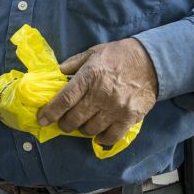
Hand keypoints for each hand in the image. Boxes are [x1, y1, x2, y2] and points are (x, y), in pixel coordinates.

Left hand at [38, 37, 159, 147]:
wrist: (151, 61)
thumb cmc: (118, 56)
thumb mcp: (92, 54)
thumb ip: (71, 65)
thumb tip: (52, 76)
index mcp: (89, 76)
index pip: (64, 100)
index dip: (50, 113)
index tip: (42, 119)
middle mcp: (101, 94)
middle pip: (74, 119)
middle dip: (65, 123)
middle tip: (65, 121)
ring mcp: (116, 107)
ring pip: (90, 129)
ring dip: (82, 129)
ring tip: (84, 123)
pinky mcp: (130, 117)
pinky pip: (110, 137)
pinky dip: (101, 139)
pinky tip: (98, 134)